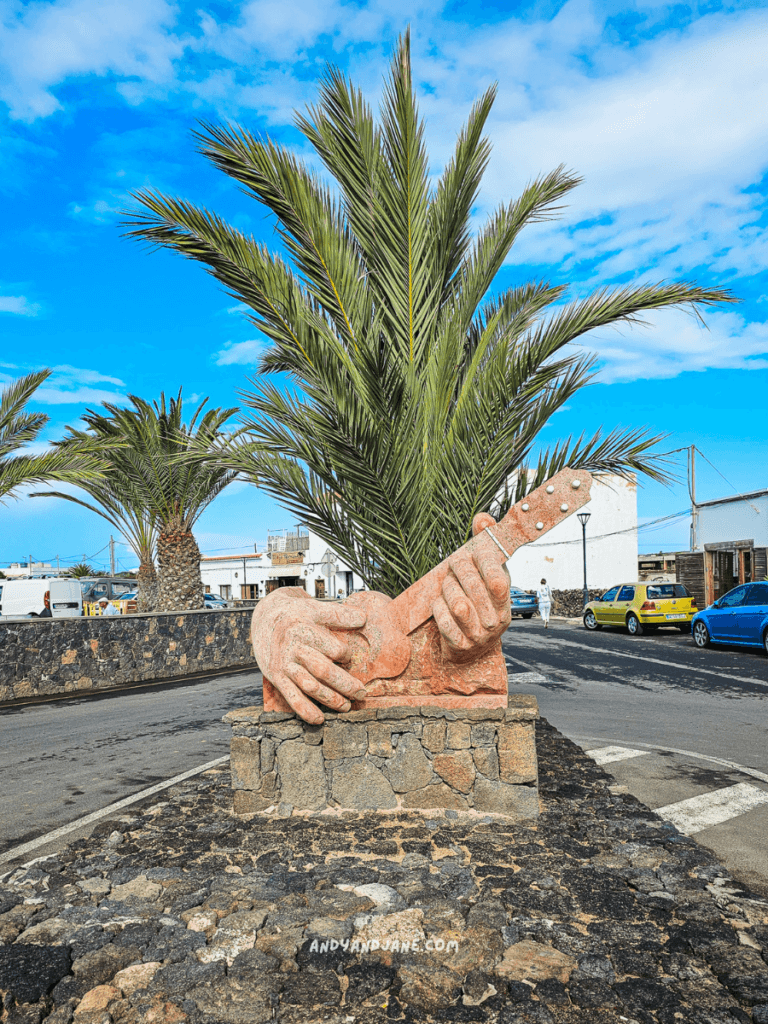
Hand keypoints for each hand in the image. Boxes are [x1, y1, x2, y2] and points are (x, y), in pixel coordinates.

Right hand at [250, 588, 367, 723]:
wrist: (264, 619)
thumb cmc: (294, 614)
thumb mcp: (315, 608)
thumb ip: (340, 614)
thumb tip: (364, 618)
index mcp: (305, 630)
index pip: (333, 649)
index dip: (346, 656)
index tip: (349, 659)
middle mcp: (294, 649)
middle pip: (324, 671)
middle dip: (345, 684)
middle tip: (361, 693)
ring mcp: (284, 665)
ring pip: (311, 687)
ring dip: (330, 699)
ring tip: (346, 706)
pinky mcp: (277, 677)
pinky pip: (292, 697)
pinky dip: (306, 711)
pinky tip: (319, 719)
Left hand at [432, 513, 511, 663]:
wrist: (471, 647)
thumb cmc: (478, 601)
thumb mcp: (485, 574)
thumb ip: (485, 543)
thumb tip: (483, 518)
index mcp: (506, 601)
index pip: (498, 580)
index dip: (480, 563)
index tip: (468, 553)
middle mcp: (496, 620)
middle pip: (473, 587)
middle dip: (458, 570)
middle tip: (453, 564)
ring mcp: (479, 635)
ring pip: (457, 603)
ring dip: (447, 589)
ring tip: (447, 585)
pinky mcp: (460, 646)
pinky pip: (442, 619)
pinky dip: (437, 607)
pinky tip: (440, 603)